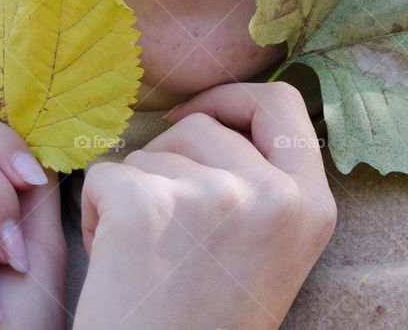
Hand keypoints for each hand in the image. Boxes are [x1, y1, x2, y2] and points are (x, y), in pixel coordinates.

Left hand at [74, 82, 336, 329]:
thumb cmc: (207, 324)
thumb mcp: (268, 250)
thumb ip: (265, 182)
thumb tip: (220, 113)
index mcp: (310, 206)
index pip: (282, 105)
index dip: (234, 99)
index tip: (198, 114)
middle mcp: (271, 195)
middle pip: (203, 127)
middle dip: (170, 164)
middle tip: (166, 231)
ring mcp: (211, 196)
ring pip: (150, 151)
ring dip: (134, 191)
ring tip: (144, 255)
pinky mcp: (146, 205)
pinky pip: (106, 175)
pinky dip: (96, 211)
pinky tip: (113, 262)